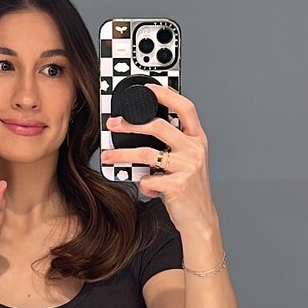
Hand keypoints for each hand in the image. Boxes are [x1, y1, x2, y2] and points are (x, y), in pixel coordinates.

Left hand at [99, 84, 216, 236]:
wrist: (200, 219)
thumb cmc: (189, 188)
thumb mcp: (187, 160)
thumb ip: (172, 143)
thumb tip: (141, 128)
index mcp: (197, 139)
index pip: (185, 108)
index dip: (167, 94)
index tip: (148, 88)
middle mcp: (195, 149)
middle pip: (160, 126)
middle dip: (132, 124)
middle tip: (114, 125)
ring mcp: (188, 167)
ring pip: (147, 153)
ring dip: (122, 154)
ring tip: (108, 156)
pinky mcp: (178, 185)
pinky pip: (149, 178)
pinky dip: (142, 183)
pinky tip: (145, 186)